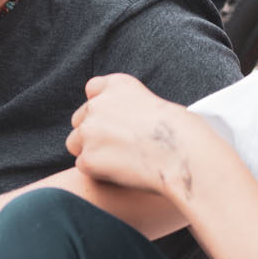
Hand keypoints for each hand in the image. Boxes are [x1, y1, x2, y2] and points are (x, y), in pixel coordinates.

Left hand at [67, 74, 209, 203]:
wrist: (182, 155)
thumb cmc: (181, 134)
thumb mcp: (155, 105)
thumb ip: (129, 108)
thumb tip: (118, 125)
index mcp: (117, 85)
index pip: (94, 88)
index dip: (101, 106)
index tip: (114, 120)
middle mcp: (97, 104)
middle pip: (80, 119)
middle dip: (93, 132)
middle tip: (118, 147)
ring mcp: (89, 130)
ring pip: (75, 142)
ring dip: (91, 151)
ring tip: (119, 161)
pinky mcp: (88, 158)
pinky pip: (83, 165)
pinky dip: (97, 172)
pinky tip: (120, 173)